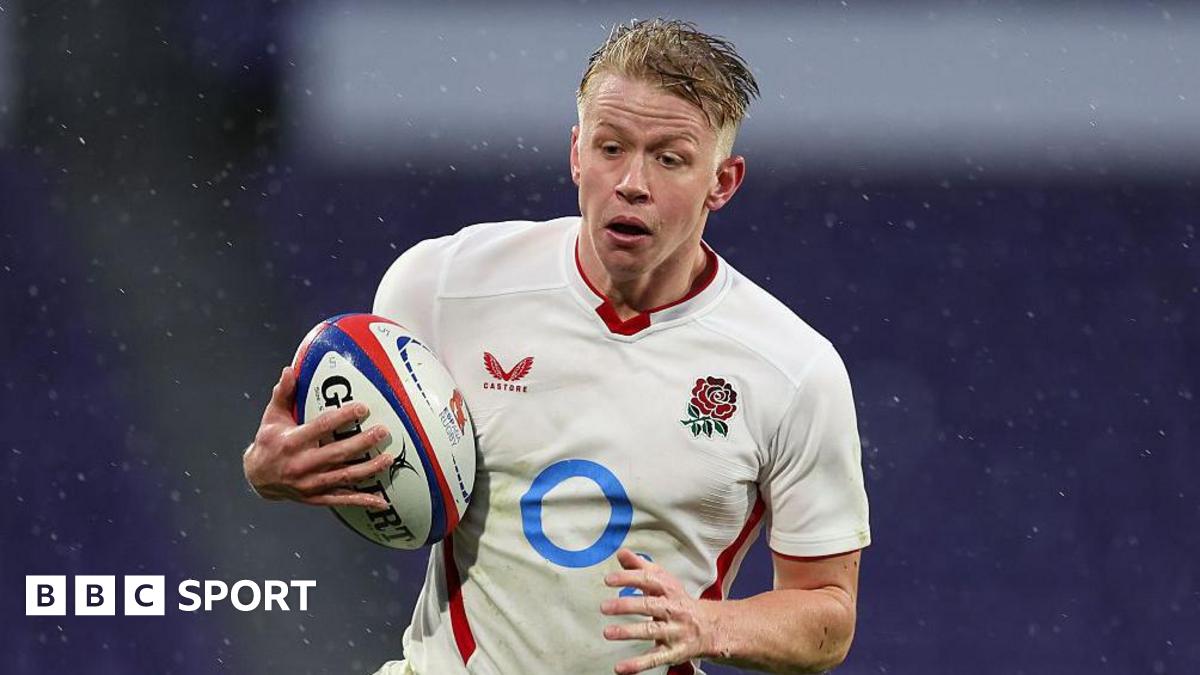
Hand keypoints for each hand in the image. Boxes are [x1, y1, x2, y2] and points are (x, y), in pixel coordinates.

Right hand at [243, 365, 391, 509]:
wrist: (257, 478)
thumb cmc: (269, 442)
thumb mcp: (272, 417)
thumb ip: (283, 394)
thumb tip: (290, 370)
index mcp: (292, 442)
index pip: (321, 427)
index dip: (343, 417)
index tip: (362, 408)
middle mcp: (302, 464)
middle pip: (338, 453)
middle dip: (362, 443)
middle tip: (383, 432)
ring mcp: (310, 484)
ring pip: (344, 477)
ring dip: (368, 469)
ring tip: (388, 459)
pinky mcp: (316, 498)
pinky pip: (342, 499)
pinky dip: (362, 501)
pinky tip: (381, 500)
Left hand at [601, 548, 716, 673]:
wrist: (711, 628)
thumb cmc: (679, 602)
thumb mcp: (664, 581)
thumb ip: (641, 567)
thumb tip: (621, 553)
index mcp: (669, 589)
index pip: (649, 580)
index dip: (629, 578)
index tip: (609, 579)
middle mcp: (673, 609)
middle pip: (650, 605)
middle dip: (626, 605)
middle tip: (605, 607)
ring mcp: (674, 631)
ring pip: (651, 631)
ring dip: (629, 632)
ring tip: (608, 632)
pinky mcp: (674, 652)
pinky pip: (655, 658)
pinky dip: (637, 664)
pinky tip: (620, 668)